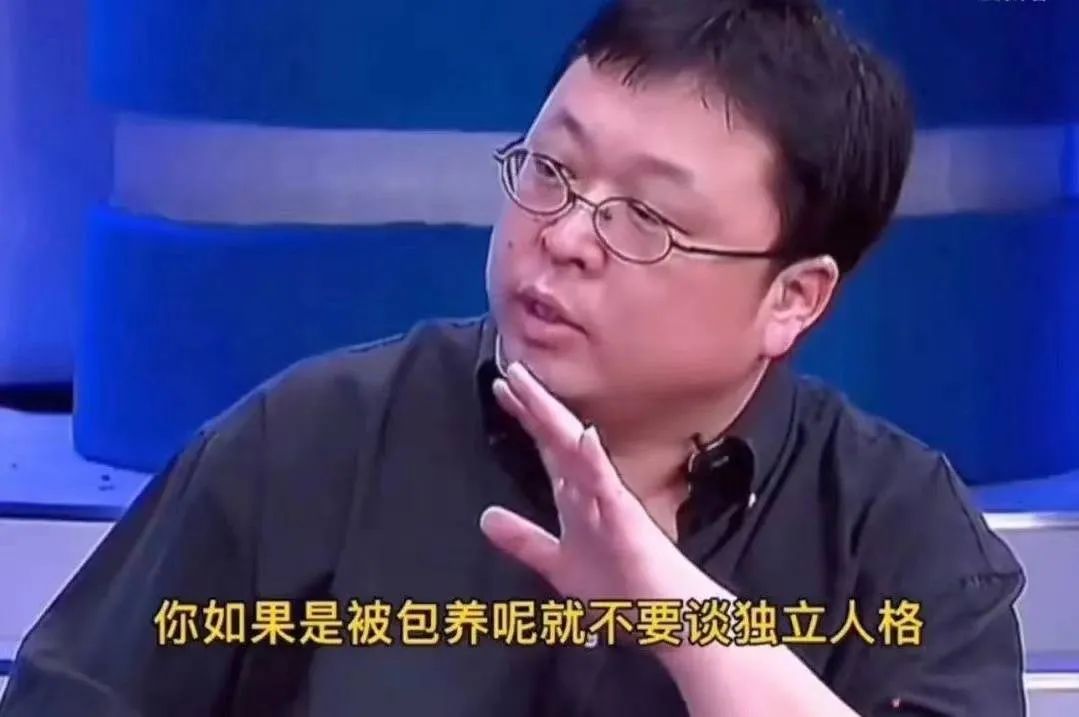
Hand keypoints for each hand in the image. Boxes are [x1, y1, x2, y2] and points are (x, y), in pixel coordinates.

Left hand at [479, 361, 718, 606]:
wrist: (666, 620)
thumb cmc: (620, 591)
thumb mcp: (558, 564)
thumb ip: (525, 540)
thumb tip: (486, 517)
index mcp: (577, 500)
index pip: (549, 448)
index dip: (526, 418)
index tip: (503, 387)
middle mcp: (592, 492)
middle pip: (559, 439)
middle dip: (534, 405)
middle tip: (511, 368)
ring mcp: (609, 503)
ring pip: (578, 452)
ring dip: (554, 419)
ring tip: (533, 387)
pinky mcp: (626, 522)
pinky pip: (608, 489)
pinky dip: (595, 462)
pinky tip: (584, 436)